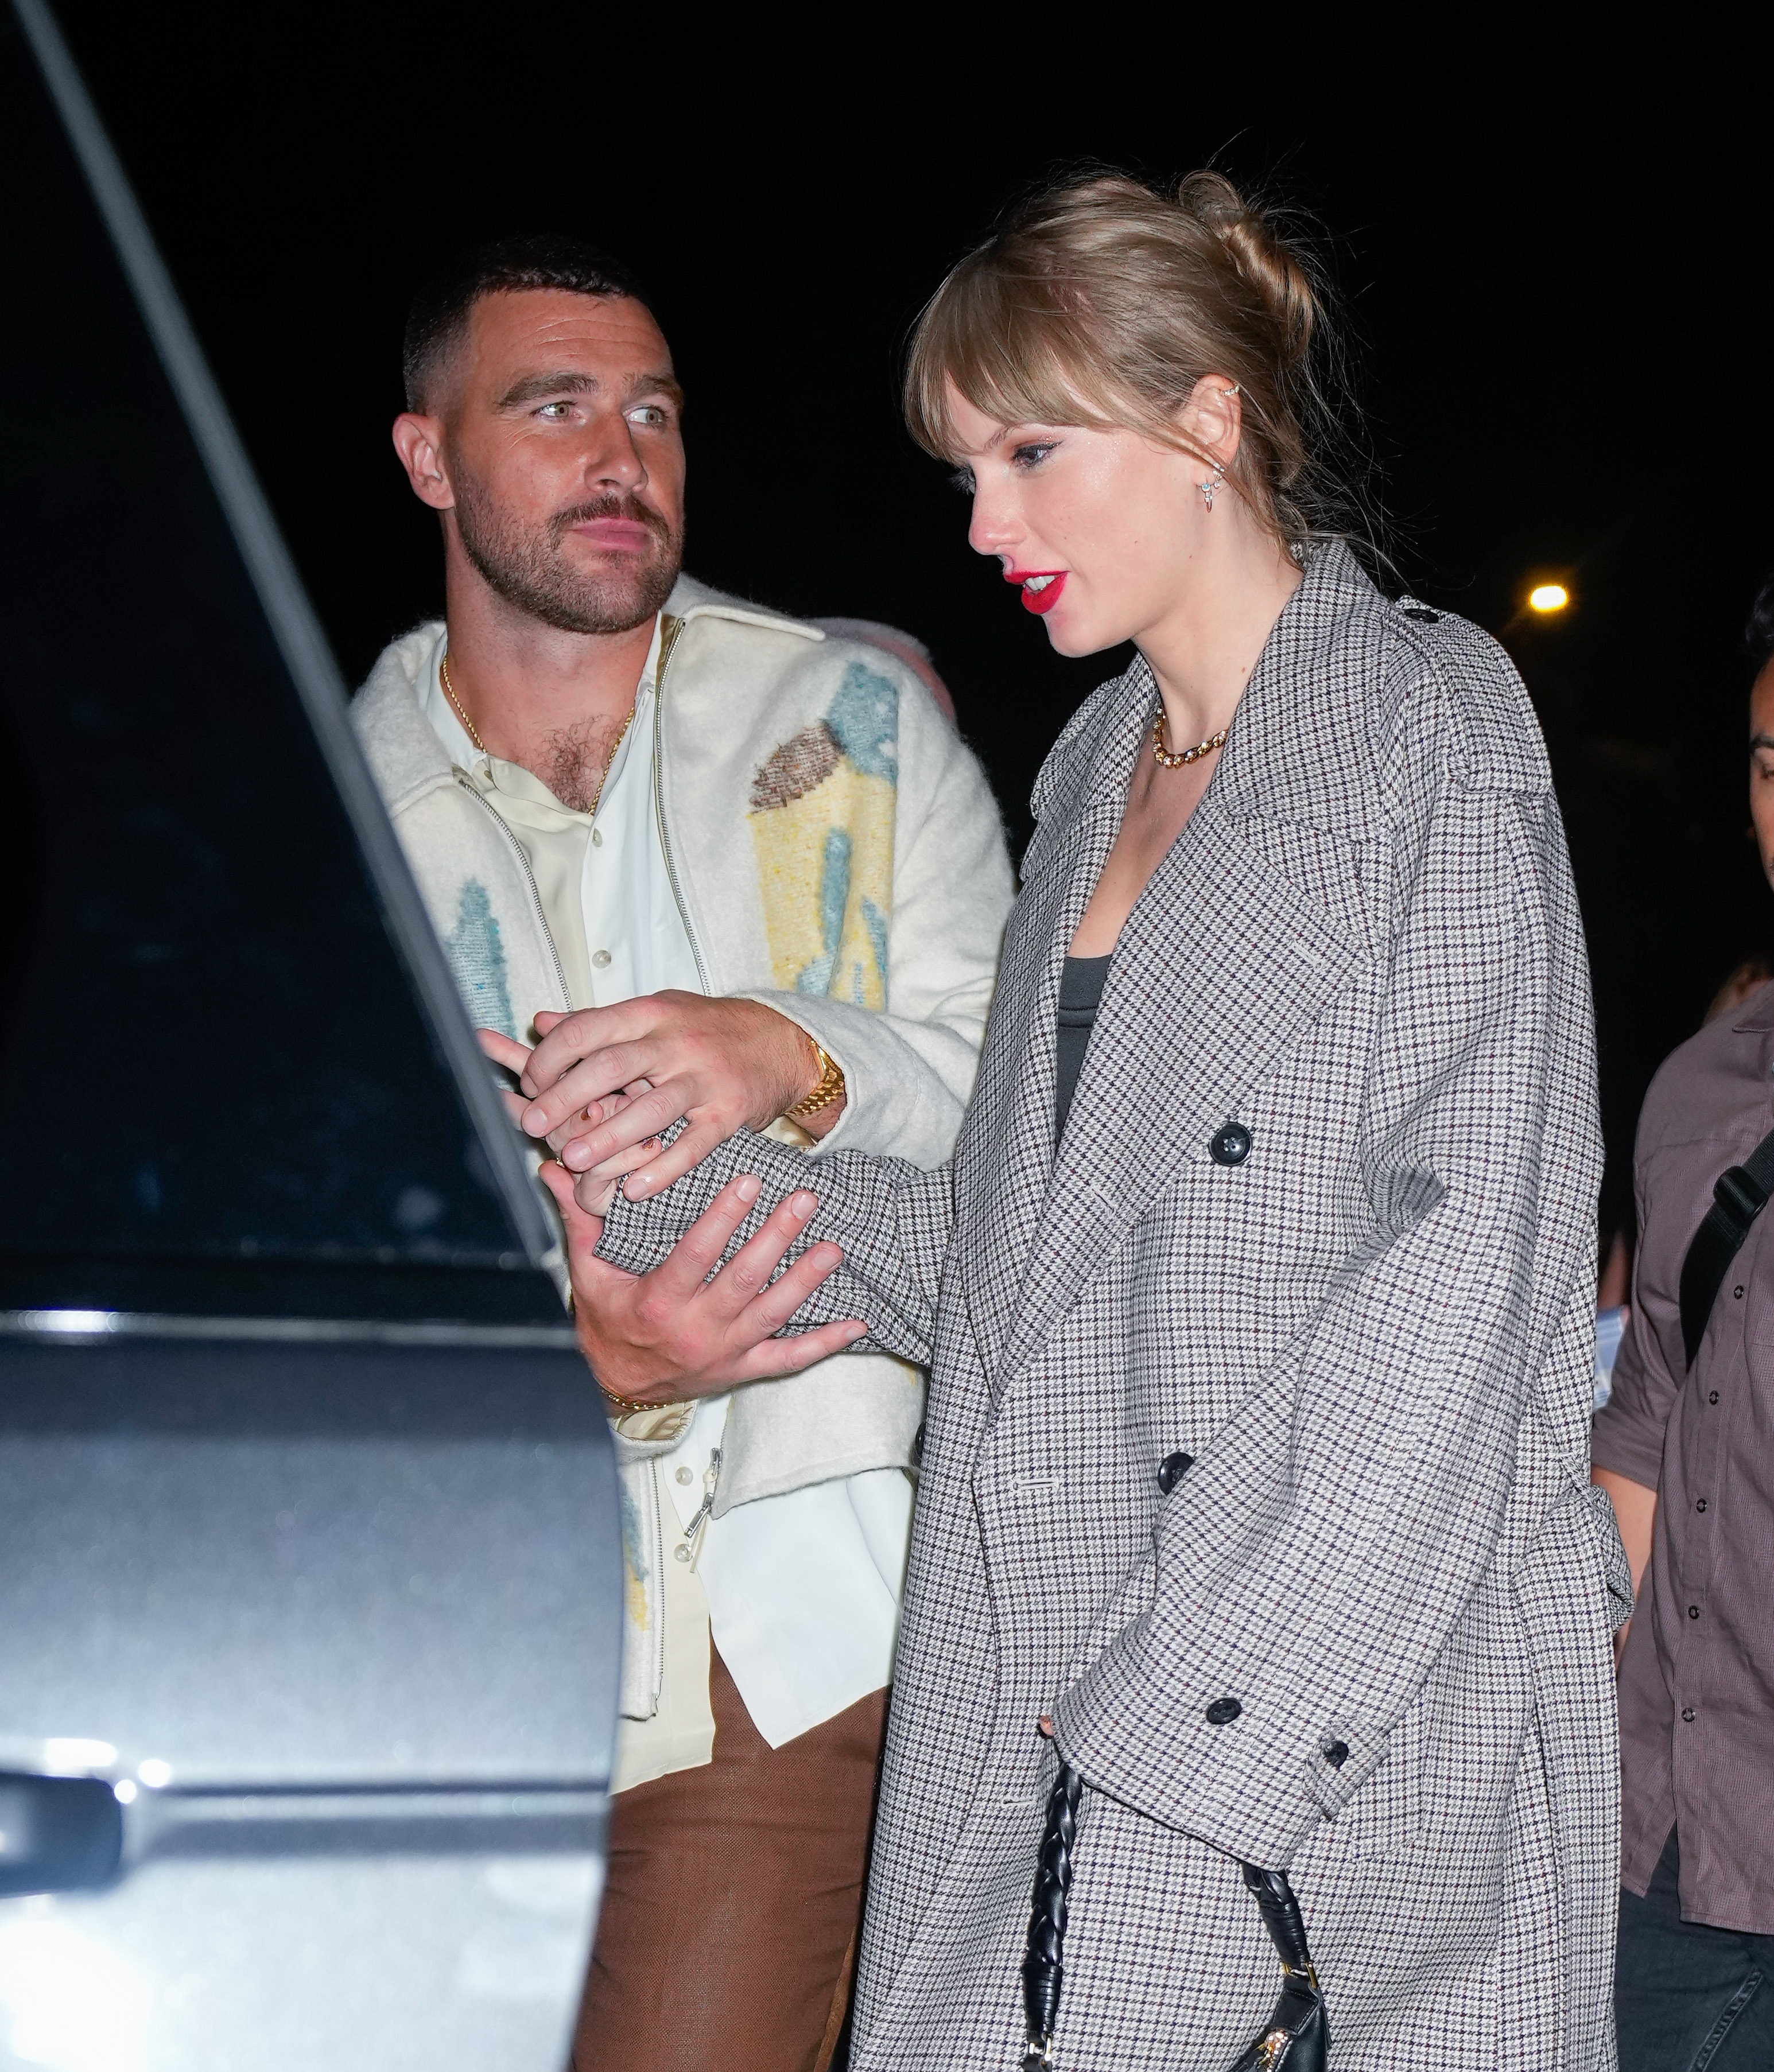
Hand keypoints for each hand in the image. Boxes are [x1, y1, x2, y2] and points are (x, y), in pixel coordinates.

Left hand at [490, 994, 841, 1199]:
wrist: (781, 1044)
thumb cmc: (707, 1029)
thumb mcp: (655, 1012)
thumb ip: (599, 1022)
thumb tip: (542, 1022)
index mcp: (651, 1012)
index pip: (588, 1029)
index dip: (551, 1057)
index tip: (529, 1082)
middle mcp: (677, 1041)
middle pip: (612, 1067)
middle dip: (566, 1097)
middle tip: (533, 1125)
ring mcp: (706, 1078)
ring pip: (651, 1110)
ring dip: (608, 1137)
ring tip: (573, 1160)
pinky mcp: (730, 1113)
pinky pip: (693, 1146)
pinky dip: (662, 1169)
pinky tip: (633, 1188)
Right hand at [537, 1161, 865, 1403]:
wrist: (612, 1387)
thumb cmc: (605, 1321)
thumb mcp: (588, 1271)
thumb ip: (580, 1217)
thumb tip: (555, 1168)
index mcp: (659, 1303)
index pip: (696, 1255)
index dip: (723, 1218)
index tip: (747, 1182)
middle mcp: (696, 1330)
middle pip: (744, 1279)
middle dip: (777, 1237)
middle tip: (804, 1200)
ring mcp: (725, 1352)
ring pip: (773, 1313)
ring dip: (806, 1280)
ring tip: (833, 1248)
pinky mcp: (744, 1368)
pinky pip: (790, 1358)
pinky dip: (825, 1343)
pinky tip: (856, 1322)